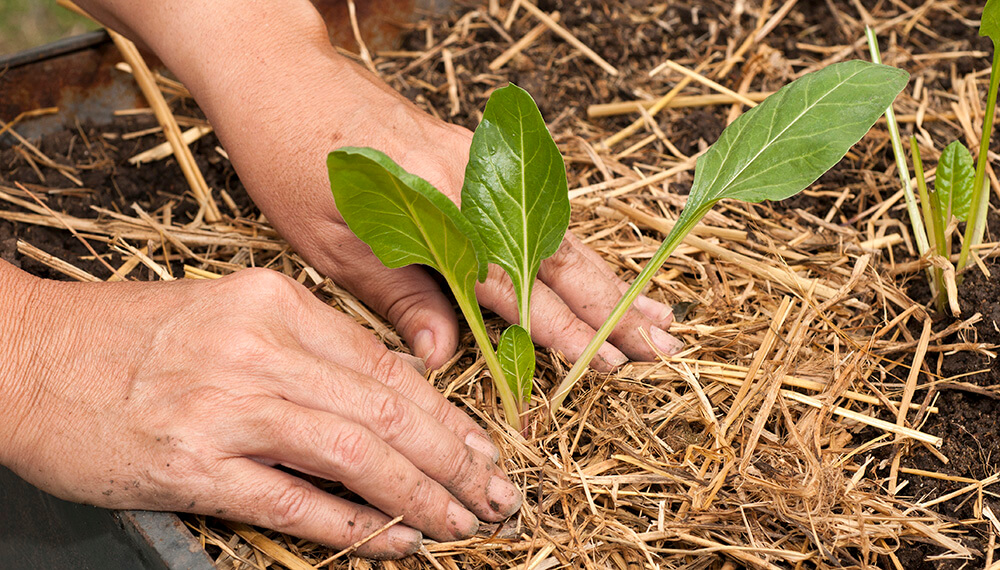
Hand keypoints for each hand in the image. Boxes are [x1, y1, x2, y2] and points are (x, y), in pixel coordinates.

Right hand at [0, 268, 520, 558]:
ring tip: (463, 523)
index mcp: (277, 302)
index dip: (446, 415)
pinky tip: (396, 542)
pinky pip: (293, 500)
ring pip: (356, 452)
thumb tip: (389, 402)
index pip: (387, 366)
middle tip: (498, 495)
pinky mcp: (191, 463)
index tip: (483, 450)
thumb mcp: (230, 316)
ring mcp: (224, 404)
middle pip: (387, 408)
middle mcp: (258, 347)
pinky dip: (353, 526)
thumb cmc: (130, 338)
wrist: (25, 356)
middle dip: (454, 459)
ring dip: (421, 495)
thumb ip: (307, 351)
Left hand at [197, 49, 682, 372]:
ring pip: (561, 230)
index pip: (516, 289)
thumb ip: (397, 297)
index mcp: (439, 214)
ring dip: (610, 276)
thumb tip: (446, 358)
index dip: (565, 333)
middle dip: (613, 308)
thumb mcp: (331, 244)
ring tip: (657, 313)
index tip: (610, 364)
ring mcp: (482, 163)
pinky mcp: (477, 151)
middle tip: (664, 346)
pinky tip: (600, 267)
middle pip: (559, 258)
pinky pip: (541, 204)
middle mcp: (474, 184)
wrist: (283, 77)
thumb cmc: (292, 163)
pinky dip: (578, 242)